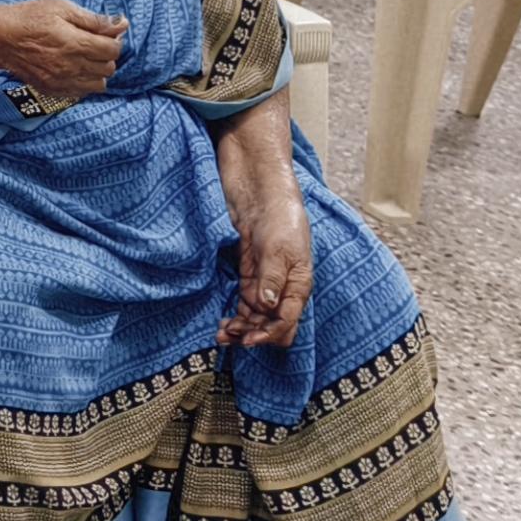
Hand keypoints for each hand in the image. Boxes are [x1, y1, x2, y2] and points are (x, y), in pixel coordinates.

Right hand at [0, 0, 129, 101]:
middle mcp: (72, 67)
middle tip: (92, 43)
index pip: (113, 50)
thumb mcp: (62, 8)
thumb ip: (94, 19)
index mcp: (76, 44)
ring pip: (98, 84)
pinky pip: (81, 92)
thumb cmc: (29, 17)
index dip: (113, 40)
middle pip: (108, 68)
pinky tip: (73, 68)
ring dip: (97, 71)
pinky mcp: (53, 89)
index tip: (103, 34)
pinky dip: (84, 82)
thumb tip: (122, 23)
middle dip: (105, 55)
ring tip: (84, 58)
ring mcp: (62, 81)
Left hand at [216, 106, 313, 347]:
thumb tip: (269, 308)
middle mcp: (284, 282)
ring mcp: (265, 274)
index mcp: (299, 280)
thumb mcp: (280, 245)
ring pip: (256, 313)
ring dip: (242, 326)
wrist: (259, 180)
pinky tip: (223, 319)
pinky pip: (244, 296)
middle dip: (254, 334)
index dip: (270, 334)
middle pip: (272, 321)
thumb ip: (274, 277)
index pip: (288, 319)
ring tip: (221, 334)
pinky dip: (236, 310)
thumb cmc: (279, 209)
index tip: (248, 340)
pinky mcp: (247, 264)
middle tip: (229, 338)